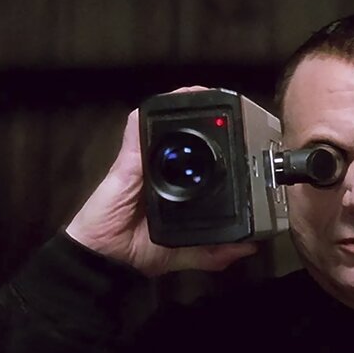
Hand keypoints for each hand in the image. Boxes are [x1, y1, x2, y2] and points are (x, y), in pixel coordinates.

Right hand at [65, 86, 257, 276]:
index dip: (213, 142)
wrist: (106, 259)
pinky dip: (150, 114)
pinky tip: (168, 102)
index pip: (194, 157)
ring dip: (179, 106)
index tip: (238, 133)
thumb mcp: (186, 253)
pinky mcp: (126, 161)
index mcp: (173, 186)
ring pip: (159, 125)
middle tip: (225, 107)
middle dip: (201, 117)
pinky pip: (136, 130)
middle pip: (177, 134)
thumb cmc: (138, 251)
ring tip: (202, 93)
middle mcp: (158, 169)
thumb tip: (247, 246)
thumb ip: (215, 252)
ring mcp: (142, 162)